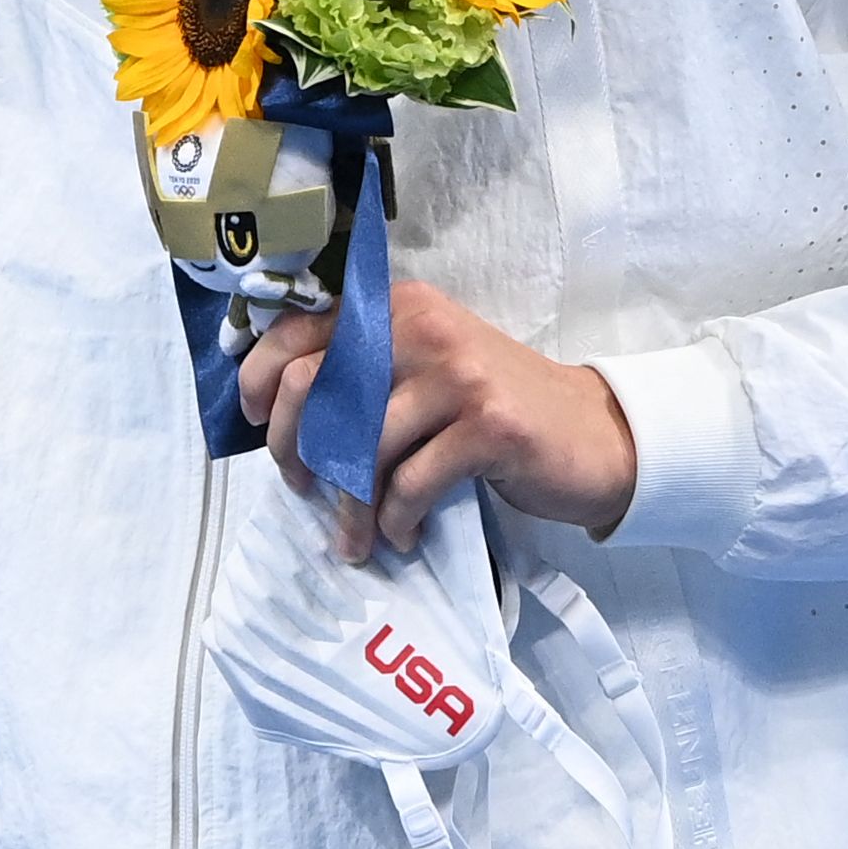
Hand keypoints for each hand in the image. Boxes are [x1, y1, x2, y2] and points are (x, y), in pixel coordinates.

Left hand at [235, 280, 638, 561]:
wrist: (595, 433)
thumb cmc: (494, 410)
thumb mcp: (425, 371)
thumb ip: (365, 374)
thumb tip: (278, 415)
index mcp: (396, 309)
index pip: (299, 333)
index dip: (259, 380)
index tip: (252, 423)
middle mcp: (421, 328)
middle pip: (316, 389)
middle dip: (294, 449)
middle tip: (302, 489)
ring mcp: (456, 375)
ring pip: (362, 446)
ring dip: (350, 506)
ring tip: (356, 539)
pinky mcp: (488, 425)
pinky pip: (412, 482)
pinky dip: (397, 519)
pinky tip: (401, 534)